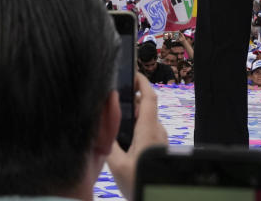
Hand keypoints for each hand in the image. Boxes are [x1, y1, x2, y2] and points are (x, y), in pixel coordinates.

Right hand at [106, 73, 167, 198]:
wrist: (157, 197)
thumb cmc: (138, 181)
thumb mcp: (117, 164)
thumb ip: (108, 142)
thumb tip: (100, 124)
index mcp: (149, 129)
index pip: (149, 97)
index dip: (142, 82)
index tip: (132, 72)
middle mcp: (157, 131)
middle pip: (146, 107)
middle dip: (131, 100)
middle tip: (111, 99)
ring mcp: (159, 140)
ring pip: (146, 120)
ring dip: (132, 114)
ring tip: (112, 117)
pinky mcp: (158, 148)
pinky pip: (147, 130)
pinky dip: (136, 126)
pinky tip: (121, 135)